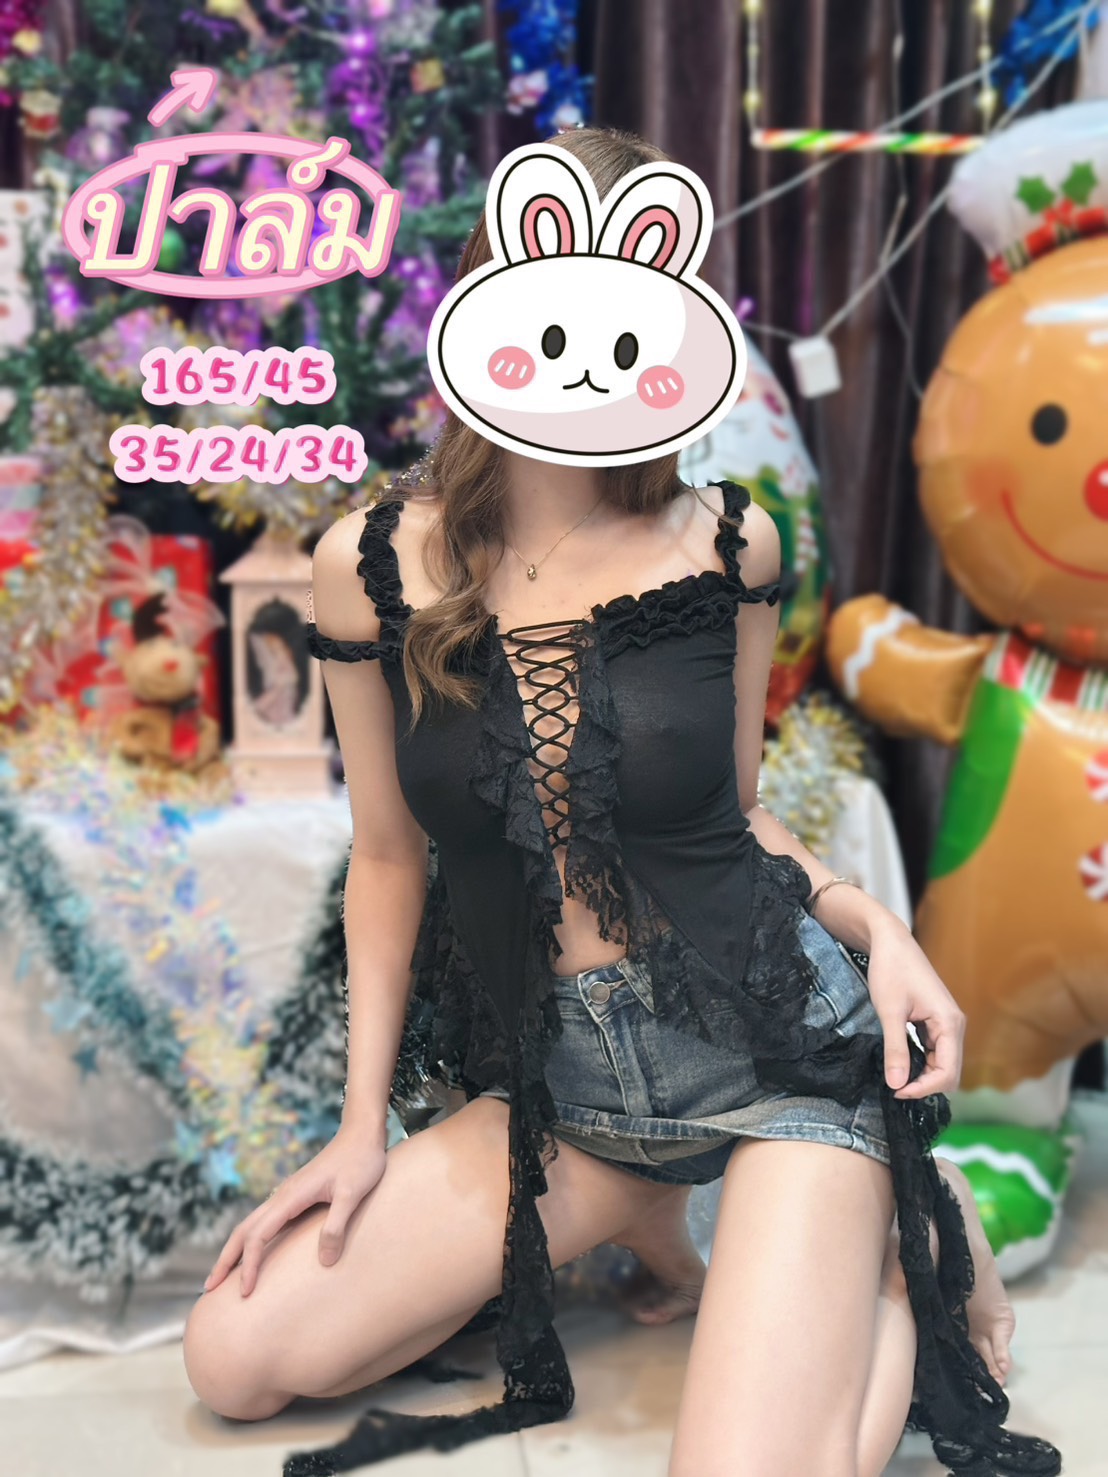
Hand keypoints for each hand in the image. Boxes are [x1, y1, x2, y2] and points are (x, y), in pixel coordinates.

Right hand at [203, 1126, 387, 1297]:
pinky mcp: (296, 1196)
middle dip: (226, 1259)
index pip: (258, 1235)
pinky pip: (265, 1221)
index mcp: (291, 1196)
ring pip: (251, 1224)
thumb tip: (324, 1262)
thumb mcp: (352, 1193)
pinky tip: (255, 1252)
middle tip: (208, 1289)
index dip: (249, 1265)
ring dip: (235, 1250)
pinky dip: (252, 1240)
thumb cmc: (361, 1161)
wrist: (362, 1133)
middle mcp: (283, 1195)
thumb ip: (336, 1225)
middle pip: (243, 1230)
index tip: (245, 1292)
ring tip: (223, 1276)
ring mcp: (287, 1195)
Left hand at [863, 924, 965, 1098]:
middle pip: (949, 1072)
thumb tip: (897, 1085)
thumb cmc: (891, 970)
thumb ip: (895, 1049)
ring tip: (895, 1076)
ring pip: (942, 1064)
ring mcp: (946, 1024)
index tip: (897, 1091)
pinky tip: (901, 1062)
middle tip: (894, 1086)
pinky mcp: (936, 1022)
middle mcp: (954, 1026)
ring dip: (923, 1075)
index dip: (924, 1088)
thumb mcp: (889, 1012)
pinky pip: (935, 1052)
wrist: (891, 942)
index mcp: (949, 1023)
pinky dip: (921, 1062)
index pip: (948, 1072)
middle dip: (925, 1085)